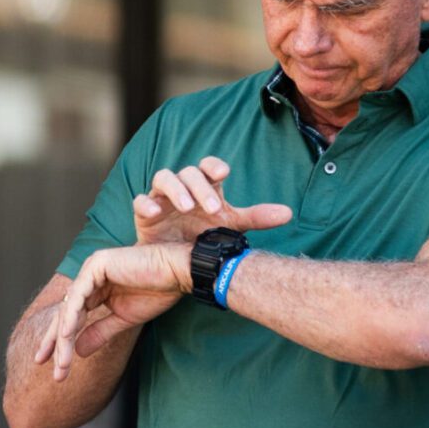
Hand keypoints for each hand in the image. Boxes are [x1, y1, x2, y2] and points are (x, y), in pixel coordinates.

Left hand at [34, 243, 191, 380]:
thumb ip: (99, 332)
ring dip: (62, 337)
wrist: (178, 273)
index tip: (56, 366)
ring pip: (69, 307)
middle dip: (54, 340)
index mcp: (97, 285)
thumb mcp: (123, 320)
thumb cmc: (158, 291)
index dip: (61, 340)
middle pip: (65, 312)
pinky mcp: (97, 265)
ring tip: (60, 363)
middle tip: (43, 364)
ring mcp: (92, 267)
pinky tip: (67, 338)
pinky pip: (79, 296)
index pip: (73, 315)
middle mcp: (90, 274)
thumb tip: (78, 352)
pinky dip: (71, 319)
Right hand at [133, 156, 291, 244]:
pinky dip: (145, 203)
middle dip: (200, 187)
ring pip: (164, 179)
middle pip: (189, 173)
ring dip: (175, 189)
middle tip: (211, 208)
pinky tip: (154, 212)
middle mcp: (183, 187)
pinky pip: (140, 201)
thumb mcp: (231, 226)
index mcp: (204, 186)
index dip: (214, 165)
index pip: (208, 167)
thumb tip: (288, 213)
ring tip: (186, 206)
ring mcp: (161, 198)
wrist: (178, 262)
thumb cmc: (204, 235)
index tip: (224, 173)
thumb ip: (256, 217)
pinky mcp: (144, 213)